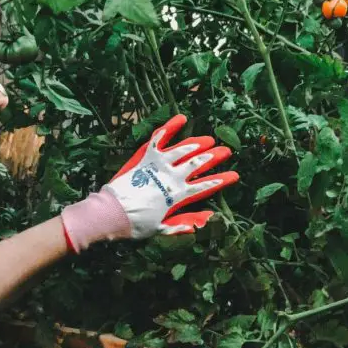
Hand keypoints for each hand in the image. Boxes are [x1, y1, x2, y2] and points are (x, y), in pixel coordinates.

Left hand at [60, 115, 238, 251]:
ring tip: (209, 140)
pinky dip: (170, 127)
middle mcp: (172, 177)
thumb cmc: (137, 224)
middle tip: (226, 151)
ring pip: (183, 150)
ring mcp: (159, 164)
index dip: (221, 180)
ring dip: (198, 143)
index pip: (205, 186)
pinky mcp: (146, 156)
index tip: (234, 175)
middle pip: (198, 164)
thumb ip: (185, 222)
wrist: (113, 213)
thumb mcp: (163, 228)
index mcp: (178, 195)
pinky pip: (159, 138)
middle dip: (214, 157)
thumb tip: (208, 218)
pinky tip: (181, 119)